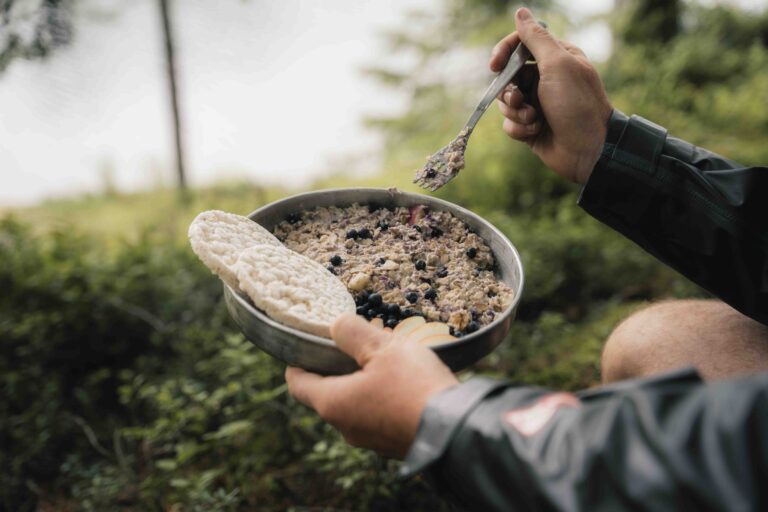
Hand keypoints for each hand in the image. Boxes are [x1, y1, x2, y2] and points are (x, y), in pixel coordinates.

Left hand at [285, 313, 458, 457]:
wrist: (456, 430)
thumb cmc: (413, 386)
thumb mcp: (382, 348)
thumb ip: (353, 333)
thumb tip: (336, 326)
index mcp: (333, 403)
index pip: (298, 383)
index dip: (298, 362)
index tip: (306, 346)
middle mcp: (345, 427)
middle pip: (328, 393)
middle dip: (338, 367)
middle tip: (356, 344)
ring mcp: (370, 440)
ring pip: (355, 405)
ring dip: (364, 382)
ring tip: (386, 359)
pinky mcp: (392, 445)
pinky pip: (378, 416)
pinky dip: (383, 398)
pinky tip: (404, 381)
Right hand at [490, 7, 612, 183]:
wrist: (588, 149)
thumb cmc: (577, 104)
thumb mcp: (557, 64)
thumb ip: (536, 39)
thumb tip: (520, 12)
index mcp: (556, 58)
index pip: (521, 44)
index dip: (504, 52)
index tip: (495, 65)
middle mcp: (546, 79)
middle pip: (508, 76)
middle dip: (509, 90)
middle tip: (519, 99)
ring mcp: (538, 104)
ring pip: (506, 102)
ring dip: (516, 111)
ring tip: (534, 119)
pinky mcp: (531, 127)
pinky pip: (510, 124)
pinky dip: (520, 128)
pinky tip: (536, 131)